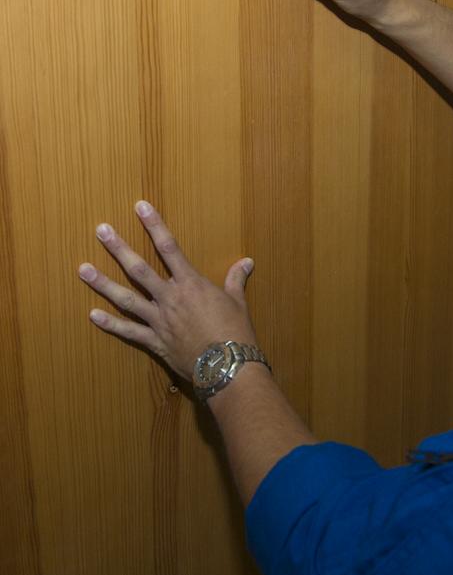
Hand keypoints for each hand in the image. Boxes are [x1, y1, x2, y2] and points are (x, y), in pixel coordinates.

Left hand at [78, 201, 256, 384]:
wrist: (227, 366)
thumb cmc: (236, 332)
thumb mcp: (238, 302)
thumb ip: (236, 279)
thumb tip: (247, 262)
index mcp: (191, 284)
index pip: (169, 247)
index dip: (155, 226)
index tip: (141, 207)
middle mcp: (170, 298)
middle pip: (139, 269)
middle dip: (118, 248)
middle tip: (101, 231)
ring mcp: (159, 320)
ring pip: (126, 298)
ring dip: (103, 284)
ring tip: (83, 269)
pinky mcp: (155, 341)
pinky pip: (128, 331)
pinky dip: (110, 324)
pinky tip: (92, 314)